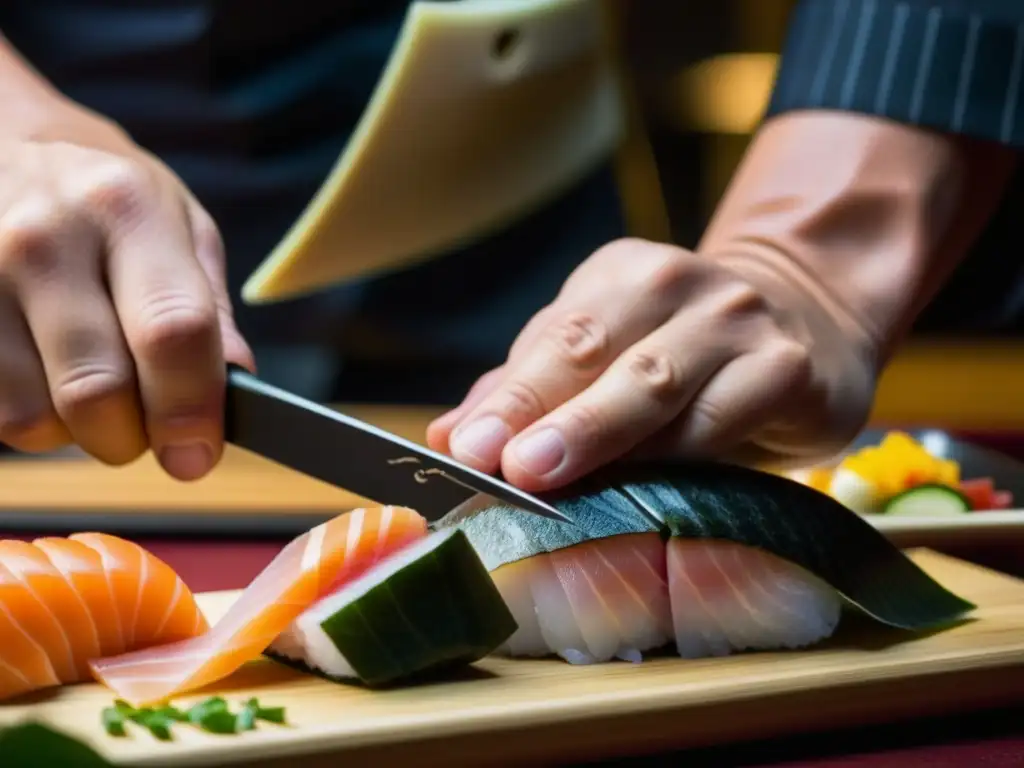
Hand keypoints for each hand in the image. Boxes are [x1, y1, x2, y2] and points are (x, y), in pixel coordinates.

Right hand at [0, 103, 253, 478]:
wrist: (8, 148)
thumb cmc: (111, 201)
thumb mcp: (182, 226)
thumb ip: (210, 308)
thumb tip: (236, 383)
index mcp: (127, 210)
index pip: (170, 330)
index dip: (189, 408)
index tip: (197, 455)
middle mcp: (45, 238)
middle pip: (96, 390)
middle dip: (131, 437)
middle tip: (145, 428)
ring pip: (33, 416)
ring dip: (74, 431)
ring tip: (90, 384)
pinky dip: (28, 416)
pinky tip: (43, 373)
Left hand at [426, 238, 877, 491]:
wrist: (810, 318)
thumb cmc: (685, 352)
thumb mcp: (606, 353)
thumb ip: (530, 390)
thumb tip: (446, 437)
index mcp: (618, 278)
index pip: (553, 339)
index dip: (508, 398)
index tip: (462, 449)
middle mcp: (675, 286)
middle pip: (595, 352)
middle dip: (540, 411)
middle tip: (494, 463)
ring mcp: (735, 323)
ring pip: (656, 384)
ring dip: (598, 434)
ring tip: (543, 475)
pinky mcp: (787, 368)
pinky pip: (723, 418)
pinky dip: (679, 454)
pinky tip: (644, 487)